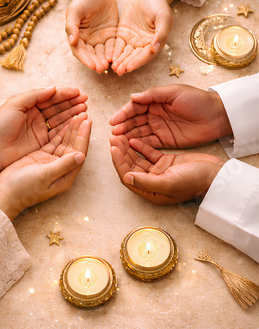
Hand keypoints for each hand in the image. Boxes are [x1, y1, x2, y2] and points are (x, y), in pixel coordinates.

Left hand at [0, 86, 87, 169]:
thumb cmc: (0, 126)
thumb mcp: (15, 105)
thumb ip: (34, 95)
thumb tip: (52, 88)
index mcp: (28, 105)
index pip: (50, 97)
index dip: (64, 94)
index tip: (77, 92)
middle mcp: (36, 115)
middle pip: (57, 107)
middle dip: (72, 103)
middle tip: (85, 100)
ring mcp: (40, 129)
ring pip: (60, 118)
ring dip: (73, 113)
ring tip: (85, 109)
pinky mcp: (43, 141)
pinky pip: (58, 132)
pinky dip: (69, 126)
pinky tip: (78, 121)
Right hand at [0, 114, 91, 219]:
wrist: (3, 194)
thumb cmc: (24, 189)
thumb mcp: (44, 176)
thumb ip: (63, 165)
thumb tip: (82, 155)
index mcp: (66, 176)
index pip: (79, 152)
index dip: (84, 136)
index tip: (87, 121)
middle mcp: (61, 168)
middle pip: (73, 146)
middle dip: (79, 130)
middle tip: (84, 113)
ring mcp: (51, 162)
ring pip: (64, 143)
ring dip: (70, 129)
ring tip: (76, 115)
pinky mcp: (40, 157)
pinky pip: (53, 142)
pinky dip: (58, 132)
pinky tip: (63, 122)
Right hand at [67, 0, 118, 72]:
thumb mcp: (75, 9)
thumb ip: (72, 25)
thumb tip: (71, 40)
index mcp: (77, 35)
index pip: (79, 51)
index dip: (85, 59)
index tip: (91, 65)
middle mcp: (87, 40)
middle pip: (91, 54)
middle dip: (96, 62)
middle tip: (102, 68)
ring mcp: (99, 38)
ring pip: (102, 52)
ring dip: (105, 59)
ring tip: (109, 65)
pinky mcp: (111, 35)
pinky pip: (113, 46)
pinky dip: (114, 52)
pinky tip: (116, 57)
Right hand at [110, 84, 231, 148]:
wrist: (218, 116)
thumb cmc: (198, 100)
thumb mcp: (175, 92)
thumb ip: (153, 95)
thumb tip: (133, 97)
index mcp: (155, 100)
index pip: (135, 107)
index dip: (123, 114)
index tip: (114, 121)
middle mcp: (154, 114)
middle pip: (134, 121)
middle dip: (123, 126)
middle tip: (114, 133)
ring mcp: (159, 128)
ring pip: (139, 132)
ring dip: (128, 136)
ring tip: (117, 141)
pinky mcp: (165, 141)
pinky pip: (149, 143)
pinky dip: (139, 145)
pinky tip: (130, 147)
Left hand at [110, 135, 224, 203]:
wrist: (214, 174)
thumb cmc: (194, 181)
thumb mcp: (169, 183)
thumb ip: (146, 181)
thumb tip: (126, 177)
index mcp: (150, 192)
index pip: (128, 177)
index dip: (119, 163)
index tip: (113, 148)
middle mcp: (151, 182)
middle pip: (130, 166)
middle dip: (121, 153)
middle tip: (114, 138)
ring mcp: (158, 171)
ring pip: (137, 159)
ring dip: (128, 149)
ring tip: (120, 136)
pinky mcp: (165, 162)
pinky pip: (148, 153)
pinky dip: (141, 146)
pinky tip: (133, 138)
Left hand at [111, 0, 171, 74]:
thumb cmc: (159, 4)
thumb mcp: (163, 17)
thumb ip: (161, 33)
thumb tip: (154, 48)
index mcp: (155, 42)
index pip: (145, 55)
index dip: (137, 62)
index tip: (129, 67)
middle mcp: (143, 44)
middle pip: (134, 57)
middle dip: (126, 64)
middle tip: (118, 71)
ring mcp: (133, 40)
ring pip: (125, 53)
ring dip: (120, 61)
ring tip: (113, 68)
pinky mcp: (123, 34)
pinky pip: (118, 45)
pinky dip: (114, 52)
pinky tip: (109, 58)